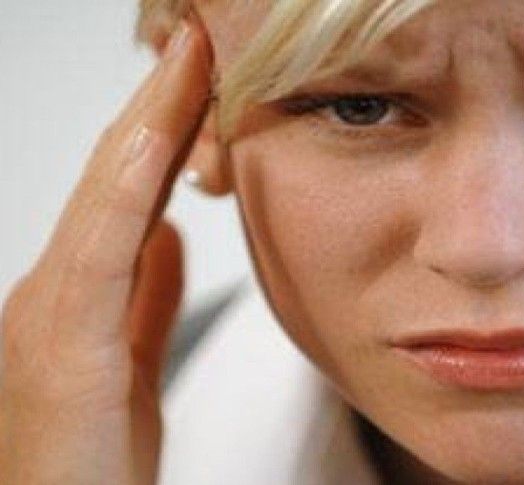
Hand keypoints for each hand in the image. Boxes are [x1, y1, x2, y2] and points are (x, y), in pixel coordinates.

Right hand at [0, 14, 211, 484]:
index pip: (128, 186)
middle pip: (116, 174)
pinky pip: (100, 253)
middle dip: (158, 100)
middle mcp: (54, 289)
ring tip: (188, 55)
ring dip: (149, 120)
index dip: (163, 123)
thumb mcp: (131, 362)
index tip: (202, 68)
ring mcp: (50, 314)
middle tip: (195, 35)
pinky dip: (127, 189)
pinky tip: (157, 138)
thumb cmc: (89, 461)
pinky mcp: (63, 351)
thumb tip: (168, 237)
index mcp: (78, 292)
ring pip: (107, 195)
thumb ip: (144, 296)